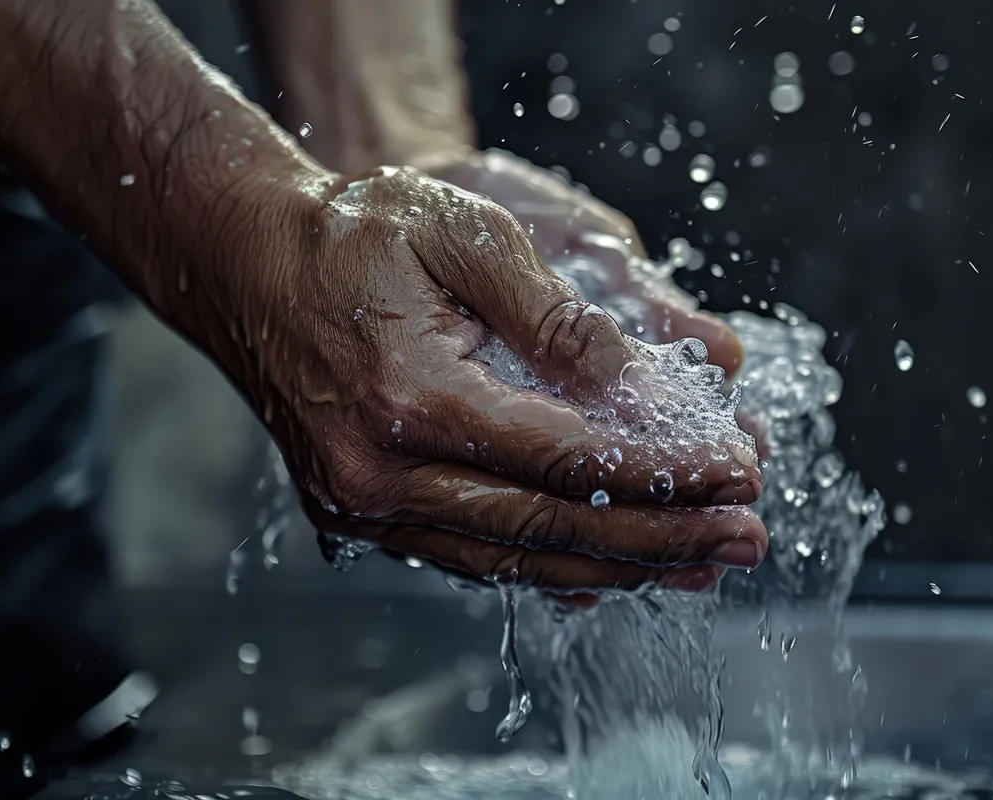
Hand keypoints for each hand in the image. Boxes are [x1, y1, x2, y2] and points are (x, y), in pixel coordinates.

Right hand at [235, 164, 765, 593]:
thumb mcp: (459, 233)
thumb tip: (631, 376)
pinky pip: (473, 556)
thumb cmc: (349, 237)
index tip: (735, 470)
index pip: (563, 458)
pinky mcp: (364, 516)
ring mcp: (366, 508)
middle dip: (661, 540)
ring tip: (701, 565)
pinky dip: (549, 562)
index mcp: (409, 399)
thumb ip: (550, 311)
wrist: (247, 266)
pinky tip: (609, 565)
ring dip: (616, 567)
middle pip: (547, 529)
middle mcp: (381, 475)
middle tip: (746, 538)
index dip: (660, 472)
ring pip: (513, 559)